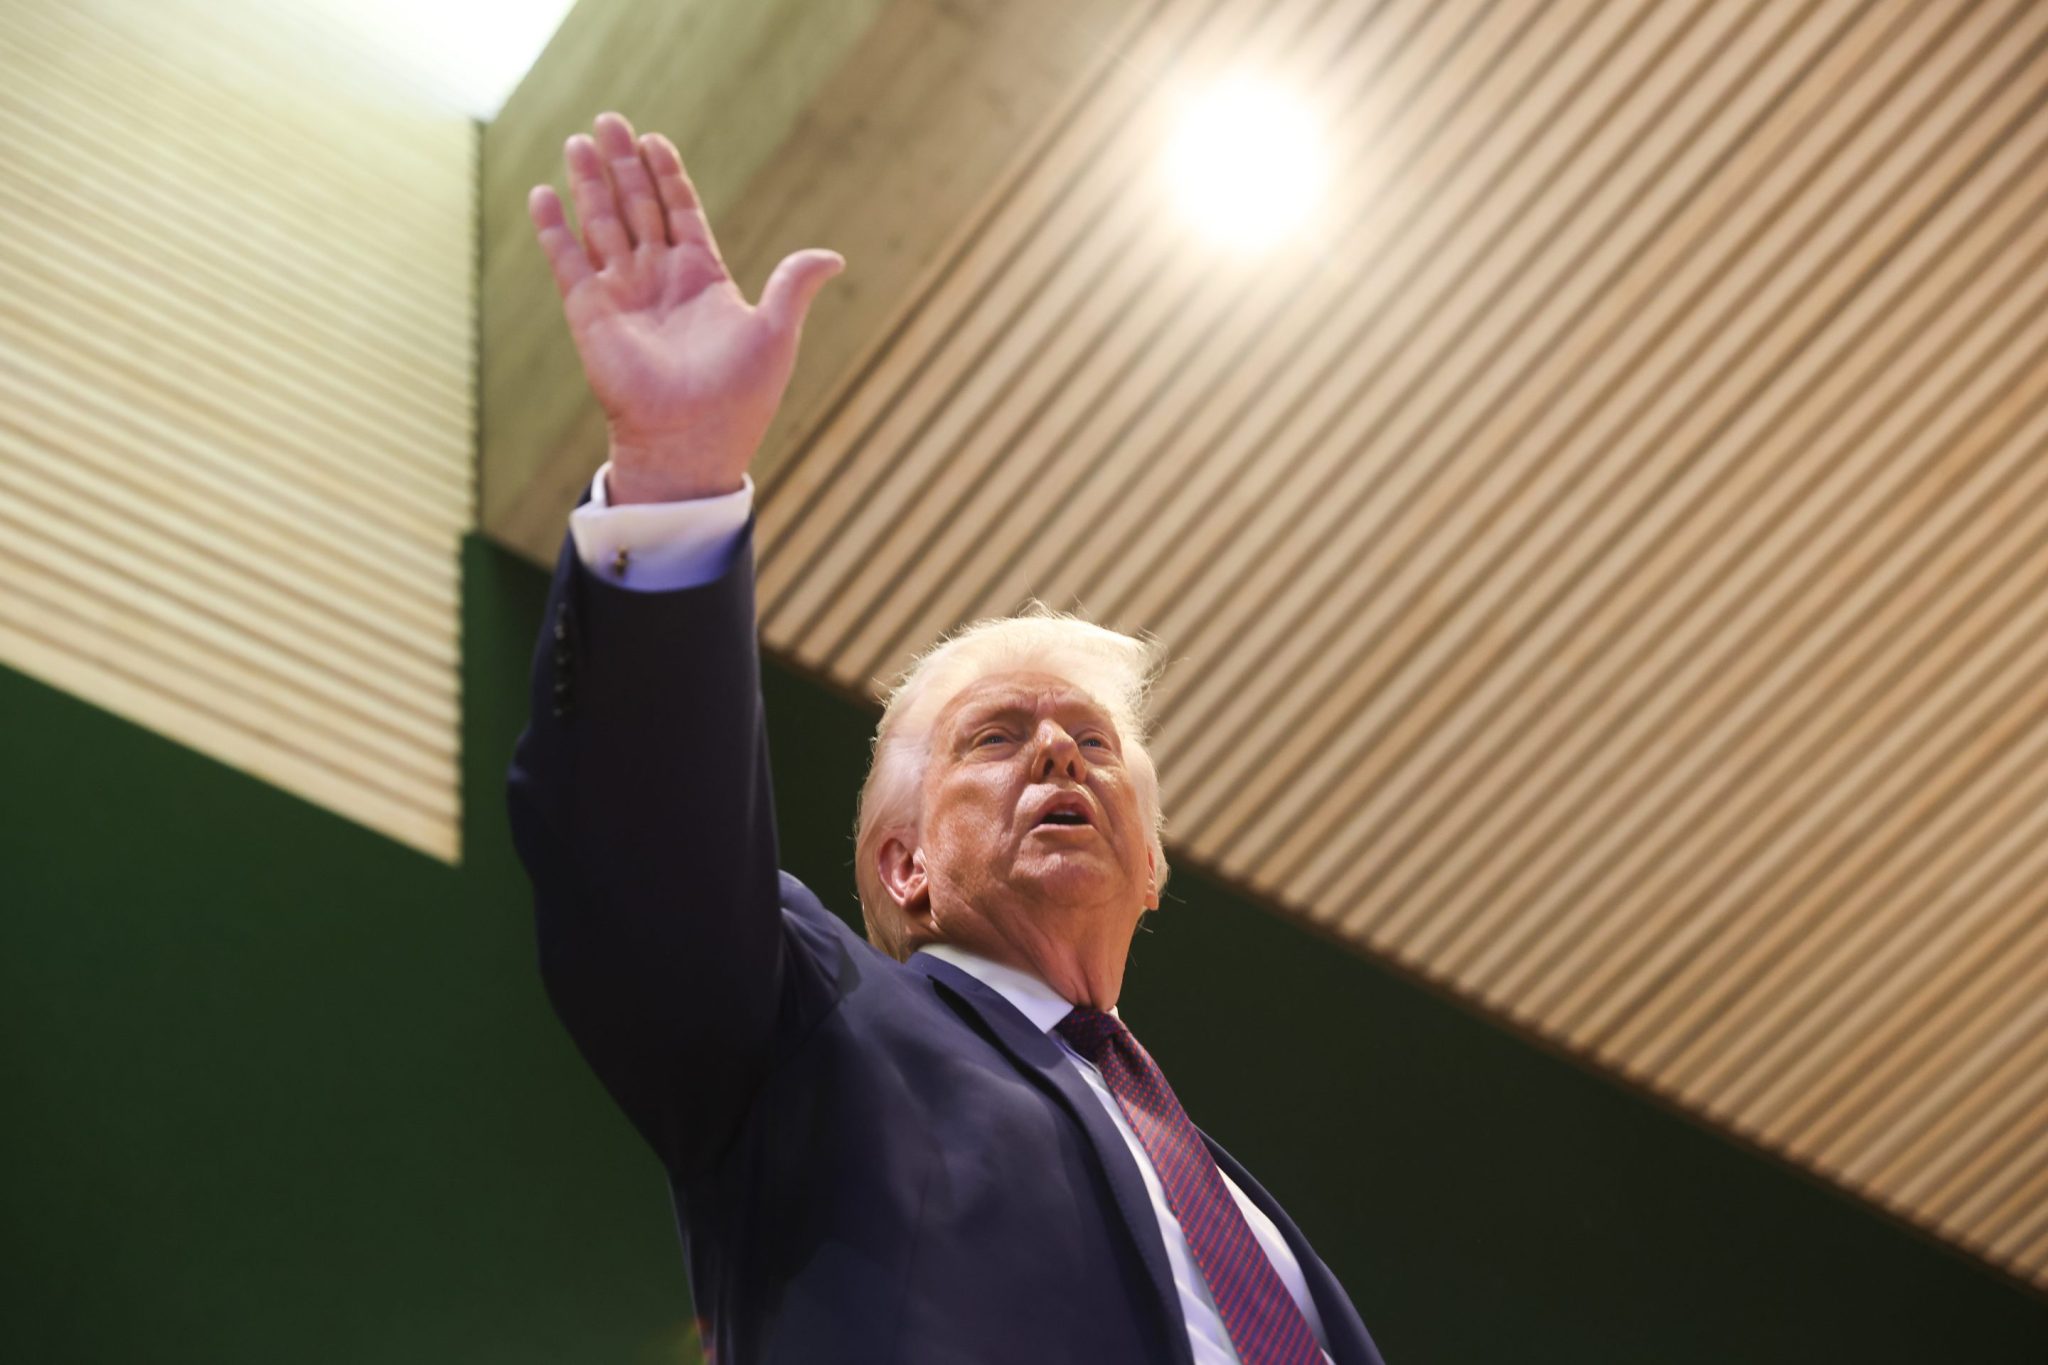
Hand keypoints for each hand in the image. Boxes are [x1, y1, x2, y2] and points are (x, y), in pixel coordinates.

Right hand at [527, 111, 844, 502]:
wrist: (692, 442)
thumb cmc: (739, 397)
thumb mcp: (775, 333)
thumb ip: (793, 286)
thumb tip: (835, 257)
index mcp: (702, 278)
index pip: (680, 212)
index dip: (668, 176)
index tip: (656, 140)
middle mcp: (658, 280)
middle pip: (637, 206)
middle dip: (624, 163)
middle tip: (609, 120)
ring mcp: (622, 294)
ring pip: (602, 224)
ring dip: (589, 183)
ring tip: (578, 140)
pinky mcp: (589, 312)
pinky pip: (567, 261)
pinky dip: (553, 228)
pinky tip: (543, 193)